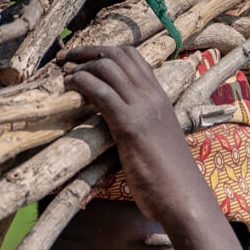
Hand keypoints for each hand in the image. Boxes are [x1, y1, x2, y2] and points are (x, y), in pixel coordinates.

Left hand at [63, 46, 211, 224]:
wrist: (185, 198)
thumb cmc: (170, 178)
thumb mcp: (157, 140)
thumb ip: (141, 124)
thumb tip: (118, 123)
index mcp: (161, 98)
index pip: (133, 57)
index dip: (104, 51)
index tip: (82, 59)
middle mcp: (154, 97)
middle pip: (118, 54)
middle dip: (87, 52)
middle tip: (65, 59)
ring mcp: (144, 109)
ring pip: (109, 68)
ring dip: (81, 67)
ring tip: (64, 76)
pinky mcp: (131, 126)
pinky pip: (102, 92)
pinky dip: (82, 84)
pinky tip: (70, 88)